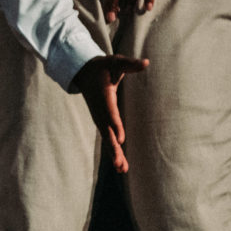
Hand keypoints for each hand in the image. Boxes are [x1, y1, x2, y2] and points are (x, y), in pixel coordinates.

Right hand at [70, 54, 149, 172]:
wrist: (84, 73)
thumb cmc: (103, 67)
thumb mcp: (115, 62)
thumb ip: (130, 64)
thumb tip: (146, 62)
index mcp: (103, 97)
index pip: (110, 113)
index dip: (115, 126)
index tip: (121, 140)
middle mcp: (100, 111)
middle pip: (107, 132)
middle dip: (114, 148)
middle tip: (120, 163)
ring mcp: (99, 118)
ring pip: (107, 139)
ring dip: (114, 154)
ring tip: (123, 169)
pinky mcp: (101, 122)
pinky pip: (108, 138)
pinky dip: (114, 152)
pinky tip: (121, 166)